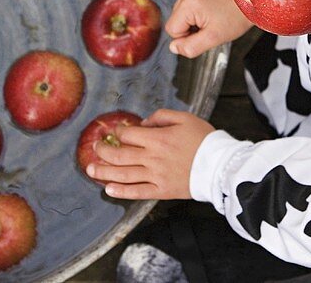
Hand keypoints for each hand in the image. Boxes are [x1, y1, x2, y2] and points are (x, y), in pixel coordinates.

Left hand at [86, 109, 213, 199]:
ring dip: (104, 173)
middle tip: (95, 148)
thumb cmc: (204, 140)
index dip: (118, 132)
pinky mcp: (161, 191)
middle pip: (120, 155)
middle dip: (103, 151)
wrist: (220, 166)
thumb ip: (161, 117)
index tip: (115, 132)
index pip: (128, 135)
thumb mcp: (185, 118)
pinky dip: (121, 192)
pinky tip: (108, 190)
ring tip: (90, 170)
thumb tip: (145, 123)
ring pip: (123, 175)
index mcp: (158, 139)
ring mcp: (156, 176)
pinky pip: (137, 193)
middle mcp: (153, 158)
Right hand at [166, 0, 253, 58]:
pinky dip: (198, 7)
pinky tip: (212, 7)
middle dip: (192, 26)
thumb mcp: (213, 38)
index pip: (172, 30)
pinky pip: (189, 1)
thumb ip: (190, 47)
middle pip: (176, 19)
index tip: (205, 32)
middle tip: (212, 23)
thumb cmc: (237, 16)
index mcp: (188, 2)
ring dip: (195, 17)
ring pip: (182, 11)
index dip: (187, 36)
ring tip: (213, 14)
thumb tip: (174, 47)